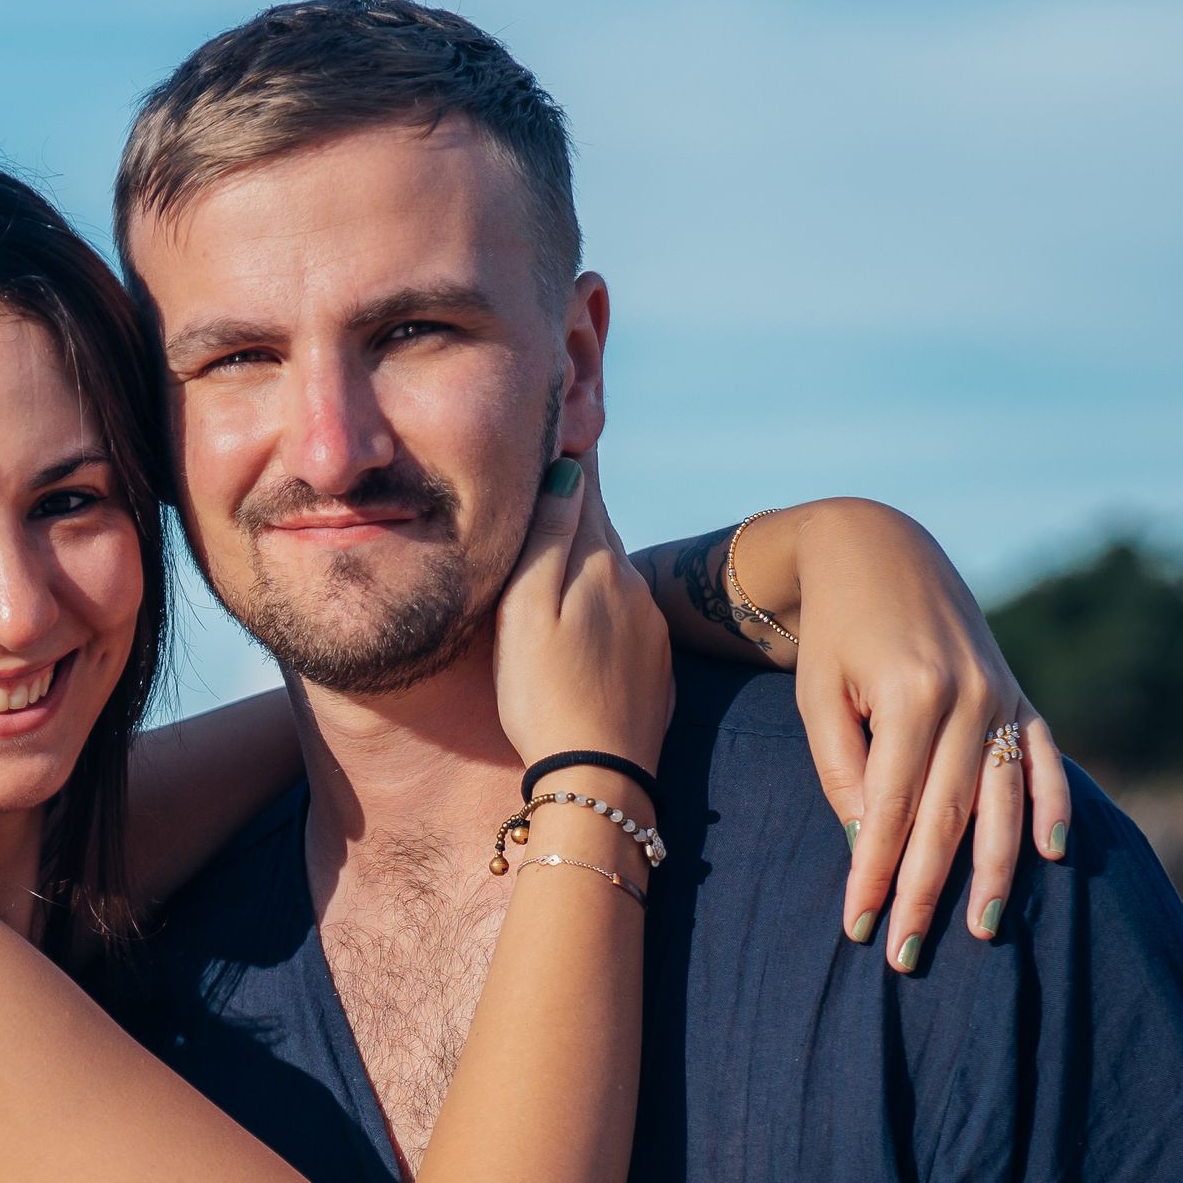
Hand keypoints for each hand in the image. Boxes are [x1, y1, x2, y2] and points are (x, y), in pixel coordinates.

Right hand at [494, 452, 671, 778]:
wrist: (599, 778)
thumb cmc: (544, 696)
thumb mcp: (527, 611)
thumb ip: (547, 537)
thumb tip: (570, 470)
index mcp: (599, 564)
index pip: (587, 489)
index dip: (577, 451)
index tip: (577, 404)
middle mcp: (634, 587)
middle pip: (602, 528)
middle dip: (584, 499)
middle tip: (569, 455)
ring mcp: (650, 629)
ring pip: (614, 575)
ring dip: (591, 558)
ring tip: (566, 544)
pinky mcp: (656, 667)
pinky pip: (627, 618)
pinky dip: (605, 606)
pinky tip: (586, 622)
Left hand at [739, 501, 1071, 968]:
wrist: (876, 549)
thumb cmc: (832, 635)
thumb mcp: (818, 697)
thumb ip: (843, 769)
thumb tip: (868, 844)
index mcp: (910, 696)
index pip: (889, 810)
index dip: (875, 873)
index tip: (859, 926)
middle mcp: (968, 697)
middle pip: (949, 816)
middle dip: (928, 890)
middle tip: (907, 954)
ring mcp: (1002, 694)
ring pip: (1003, 800)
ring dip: (997, 871)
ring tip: (986, 931)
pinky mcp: (1019, 692)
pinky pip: (1044, 757)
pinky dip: (1053, 806)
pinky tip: (1054, 856)